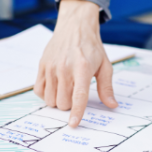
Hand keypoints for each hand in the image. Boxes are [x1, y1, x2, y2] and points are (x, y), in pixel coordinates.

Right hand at [34, 0, 116, 126]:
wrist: (75, 26)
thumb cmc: (92, 47)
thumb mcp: (105, 65)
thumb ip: (106, 87)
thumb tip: (112, 106)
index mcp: (82, 68)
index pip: (78, 96)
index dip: (76, 112)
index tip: (73, 124)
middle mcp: (64, 68)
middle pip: (62, 103)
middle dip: (69, 105)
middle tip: (76, 93)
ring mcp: (51, 67)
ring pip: (50, 100)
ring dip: (58, 100)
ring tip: (66, 88)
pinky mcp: (42, 65)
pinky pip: (39, 91)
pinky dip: (46, 94)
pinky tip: (55, 86)